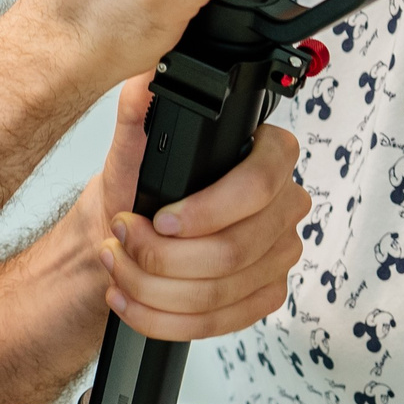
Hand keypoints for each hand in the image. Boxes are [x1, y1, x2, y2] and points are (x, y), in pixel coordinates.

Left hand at [79, 77, 308, 340]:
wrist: (126, 236)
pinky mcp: (263, 296)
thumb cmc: (138, 188)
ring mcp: (278, 255)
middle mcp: (284, 205)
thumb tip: (145, 80)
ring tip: (119, 268)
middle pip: (234, 249)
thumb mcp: (132, 146)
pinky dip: (164, 318)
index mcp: (269, 155)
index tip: (158, 218)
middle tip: (124, 239)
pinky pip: (218, 323)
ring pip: (220, 292)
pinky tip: (134, 300)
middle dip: (163, 255)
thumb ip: (139, 108)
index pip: (257, 184)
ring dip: (154, 288)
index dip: (205, 210)